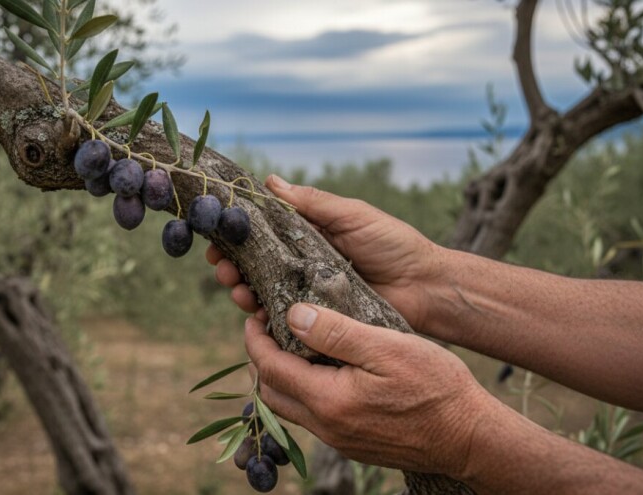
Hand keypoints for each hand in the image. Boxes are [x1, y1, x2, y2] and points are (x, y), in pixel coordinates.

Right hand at [207, 175, 441, 330]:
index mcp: (309, 234)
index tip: (217, 236)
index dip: (237, 235)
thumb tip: (270, 181)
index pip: (263, 232)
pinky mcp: (317, 319)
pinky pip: (284, 320)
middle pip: (255, 264)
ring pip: (264, 292)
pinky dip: (265, 319)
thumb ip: (313, 202)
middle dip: (232, 266)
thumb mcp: (352, 215)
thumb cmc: (393, 244)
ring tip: (237, 291)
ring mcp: (308, 292)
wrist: (425, 287)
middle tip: (222, 269)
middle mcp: (303, 263)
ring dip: (243, 291)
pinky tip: (256, 318)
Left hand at [244, 302, 488, 476]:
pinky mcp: (353, 445)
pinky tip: (321, 372)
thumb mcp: (386, 347)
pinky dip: (302, 393)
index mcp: (329, 401)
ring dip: (280, 378)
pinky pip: (312, 419)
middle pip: (270, 393)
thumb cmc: (435, 387)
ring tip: (290, 346)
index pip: (270, 368)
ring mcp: (339, 440)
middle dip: (260, 359)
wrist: (470, 438)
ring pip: (289, 409)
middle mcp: (327, 427)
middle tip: (266, 328)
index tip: (254, 315)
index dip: (255, 339)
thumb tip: (292, 316)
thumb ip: (335, 332)